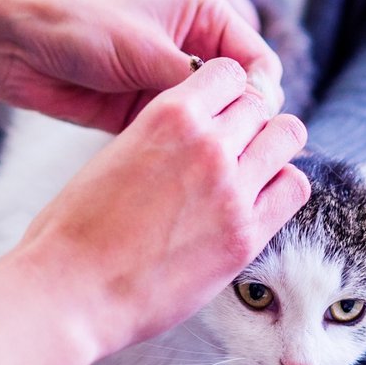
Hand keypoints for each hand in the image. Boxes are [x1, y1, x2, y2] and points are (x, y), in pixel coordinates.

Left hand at [0, 0, 284, 134]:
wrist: (15, 46)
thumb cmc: (78, 25)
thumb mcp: (149, 48)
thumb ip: (202, 79)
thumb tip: (250, 105)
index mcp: (204, 11)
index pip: (257, 57)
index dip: (261, 92)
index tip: (252, 122)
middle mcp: (192, 44)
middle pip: (239, 91)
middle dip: (239, 119)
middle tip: (231, 148)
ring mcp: (168, 79)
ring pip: (211, 118)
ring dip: (210, 137)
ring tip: (206, 160)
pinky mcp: (144, 110)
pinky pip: (178, 134)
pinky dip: (181, 148)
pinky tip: (180, 163)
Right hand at [5, 59, 309, 358]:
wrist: (71, 291)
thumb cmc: (74, 229)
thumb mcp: (114, 154)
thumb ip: (160, 135)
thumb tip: (189, 132)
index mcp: (169, 114)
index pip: (228, 73)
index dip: (227, 92)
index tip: (220, 115)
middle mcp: (208, 143)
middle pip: (260, 104)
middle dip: (250, 121)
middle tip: (235, 149)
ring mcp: (233, 189)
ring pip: (288, 137)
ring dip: (272, 149)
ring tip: (251, 173)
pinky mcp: (246, 235)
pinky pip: (294, 188)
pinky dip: (282, 188)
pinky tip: (258, 203)